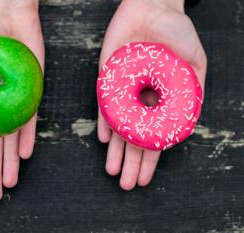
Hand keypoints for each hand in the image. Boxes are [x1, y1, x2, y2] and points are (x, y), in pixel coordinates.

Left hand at [98, 0, 206, 189]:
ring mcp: (123, 91)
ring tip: (113, 171)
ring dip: (116, 150)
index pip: (154, 136)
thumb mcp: (194, 62)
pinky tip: (105, 140)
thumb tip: (186, 121)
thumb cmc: (177, 32)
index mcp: (161, 101)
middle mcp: (141, 100)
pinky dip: (105, 122)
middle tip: (126, 184)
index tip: (146, 178)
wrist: (152, 7)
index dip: (150, 159)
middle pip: (134, 138)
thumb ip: (192, 91)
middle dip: (131, 162)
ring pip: (118, 126)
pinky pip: (104, 104)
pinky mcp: (108, 78)